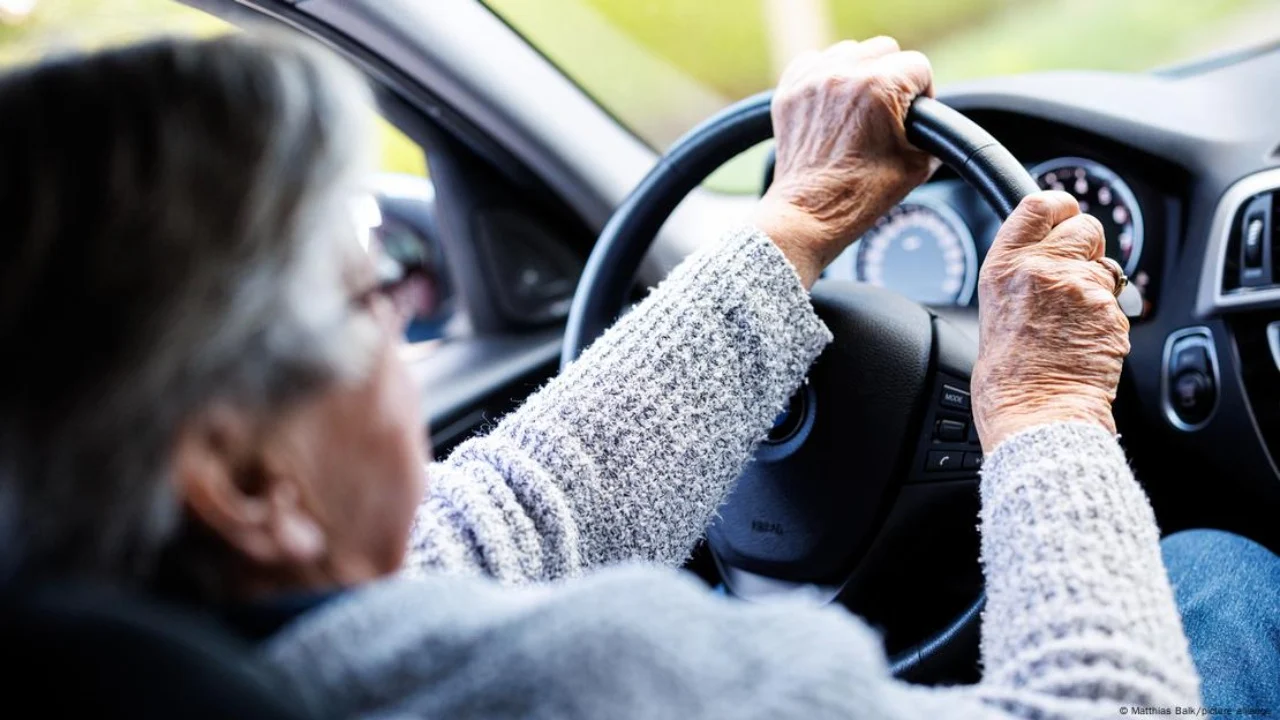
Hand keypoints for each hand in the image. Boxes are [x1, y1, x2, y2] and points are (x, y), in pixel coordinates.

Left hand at [753, 37, 937, 287]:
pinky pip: (814, 62)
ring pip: (849, 52)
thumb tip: (931, 123)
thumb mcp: (917, 165)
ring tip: (859, 109)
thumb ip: (933, 133)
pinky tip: (833, 105)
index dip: (922, 93)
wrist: (809, 214)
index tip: (911, 117)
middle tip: (887, 113)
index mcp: (879, 88)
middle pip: (884, 50)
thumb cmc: (860, 196)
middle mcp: (843, 75)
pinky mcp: (789, 91)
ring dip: (859, 73)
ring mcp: (812, 81)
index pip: (918, 66)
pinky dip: (826, 77)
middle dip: (892, 78)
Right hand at [972, 191, 1130, 451]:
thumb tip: (1047, 260)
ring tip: (1075, 321)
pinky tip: (1087, 341)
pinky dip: (1108, 318)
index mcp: (1004, 266)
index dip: (1060, 207)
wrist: (1033, 411)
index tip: (1065, 213)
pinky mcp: (1110, 311)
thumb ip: (1022, 275)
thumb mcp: (995, 308)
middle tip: (1075, 274)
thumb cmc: (1007, 375)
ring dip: (1098, 286)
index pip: (1039, 205)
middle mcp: (1041, 268)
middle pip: (1085, 226)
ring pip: (1107, 266)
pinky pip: (1117, 302)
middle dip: (1087, 246)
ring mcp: (1079, 288)